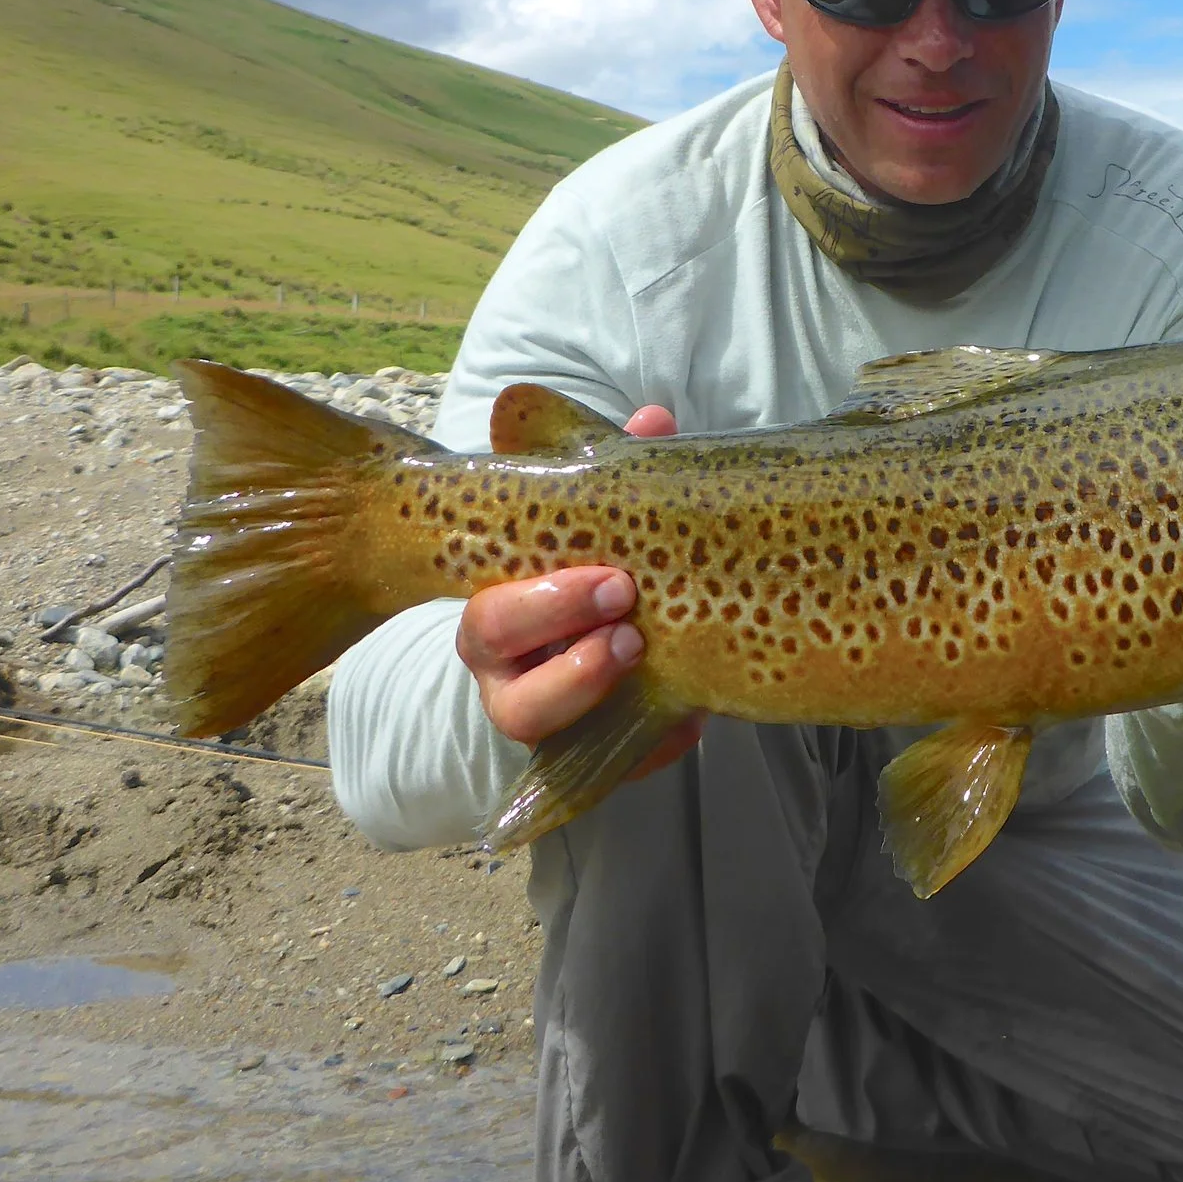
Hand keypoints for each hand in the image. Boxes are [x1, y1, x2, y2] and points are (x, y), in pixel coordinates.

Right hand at [452, 403, 702, 778]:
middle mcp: (512, 680)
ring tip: (645, 652)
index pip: (488, 619)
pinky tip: (694, 711)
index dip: (541, 603)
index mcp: (500, 617)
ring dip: (595, 696)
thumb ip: (618, 470)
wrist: (606, 635)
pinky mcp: (598, 757)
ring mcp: (554, 725)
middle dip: (570, 657)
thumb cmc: (591, 564)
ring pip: (548, 737)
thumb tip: (653, 419)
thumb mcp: (601, 517)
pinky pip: (619, 762)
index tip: (610, 577)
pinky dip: (657, 740)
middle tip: (629, 611)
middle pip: (511, 695)